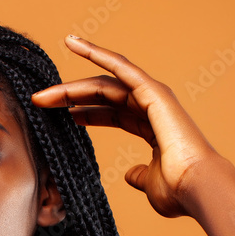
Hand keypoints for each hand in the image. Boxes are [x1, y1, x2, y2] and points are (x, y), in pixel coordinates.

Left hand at [31, 35, 225, 217]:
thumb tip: (130, 176)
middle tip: (39, 102)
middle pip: (102, 95)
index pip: (111, 112)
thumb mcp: (150, 184)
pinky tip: (73, 44)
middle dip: (70, 97)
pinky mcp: (151, 91)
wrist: (195, 187)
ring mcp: (152, 96)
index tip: (63, 116)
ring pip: (104, 83)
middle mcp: (151, 107)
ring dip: (72, 86)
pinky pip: (119, 67)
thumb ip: (138, 176)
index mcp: (151, 127)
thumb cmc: (178, 191)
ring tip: (43, 92)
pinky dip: (96, 53)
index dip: (85, 112)